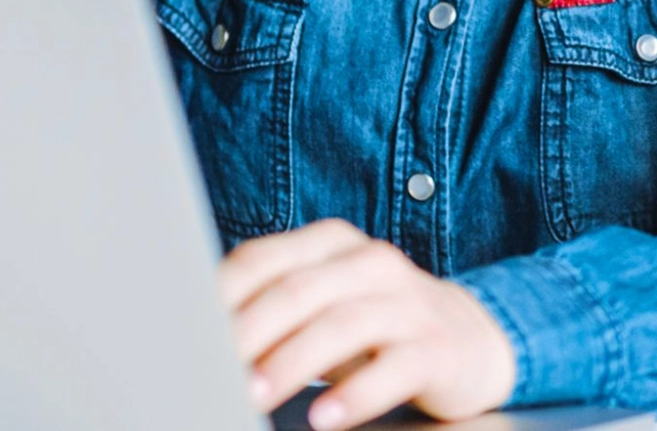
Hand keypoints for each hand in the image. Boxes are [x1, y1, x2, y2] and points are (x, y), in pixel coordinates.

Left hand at [218, 219, 516, 429]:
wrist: (471, 339)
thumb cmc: (375, 325)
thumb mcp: (323, 304)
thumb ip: (271, 307)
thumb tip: (195, 334)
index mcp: (332, 244)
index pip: (264, 260)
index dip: (221, 297)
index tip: (186, 334)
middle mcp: (371, 263)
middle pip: (298, 291)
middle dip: (248, 333)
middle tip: (211, 372)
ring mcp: (408, 303)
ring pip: (342, 325)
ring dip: (292, 363)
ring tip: (256, 396)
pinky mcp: (436, 346)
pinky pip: (393, 368)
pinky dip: (355, 395)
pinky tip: (325, 418)